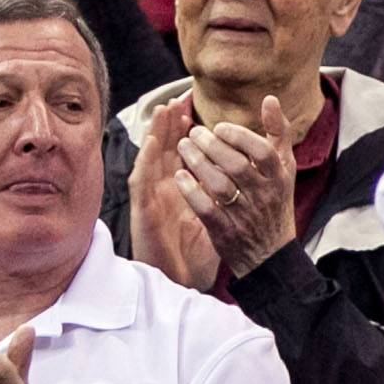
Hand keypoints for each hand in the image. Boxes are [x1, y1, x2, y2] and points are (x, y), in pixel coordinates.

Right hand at [130, 96, 222, 290]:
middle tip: (177, 101)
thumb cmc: (195, 252)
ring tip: (162, 112)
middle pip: (165, 152)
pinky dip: (145, 163)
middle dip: (170, 126)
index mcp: (180, 192)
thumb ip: (221, 193)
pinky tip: (150, 146)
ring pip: (151, 161)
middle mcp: (164, 193)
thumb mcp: (214, 216)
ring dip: (155, 136)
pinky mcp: (144, 214)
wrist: (185, 282)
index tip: (194, 111)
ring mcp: (153, 201)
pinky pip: (142, 184)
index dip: (185, 134)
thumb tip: (241, 175)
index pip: (182, 156)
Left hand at [177, 95, 300, 280]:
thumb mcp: (284, 167)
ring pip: (219, 185)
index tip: (218, 127)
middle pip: (236, 165)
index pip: (262, 151)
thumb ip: (278, 132)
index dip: (238, 136)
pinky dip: (191, 191)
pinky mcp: (226, 232)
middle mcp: (264, 196)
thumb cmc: (275, 202)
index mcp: (279, 178)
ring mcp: (245, 215)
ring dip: (198, 163)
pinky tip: (179, 177)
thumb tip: (269, 99)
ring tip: (183, 148)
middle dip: (211, 146)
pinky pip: (206, 209)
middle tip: (192, 134)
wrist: (270, 253)